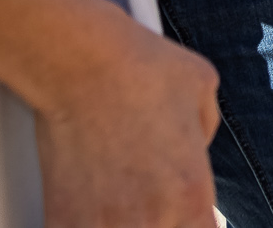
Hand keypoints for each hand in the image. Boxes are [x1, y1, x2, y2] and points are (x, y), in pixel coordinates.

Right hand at [33, 18, 220, 227]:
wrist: (78, 62)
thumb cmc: (137, 67)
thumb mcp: (202, 86)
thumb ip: (206, 130)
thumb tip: (197, 146)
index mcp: (193, 193)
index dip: (192, 222)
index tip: (181, 212)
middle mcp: (154, 218)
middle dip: (156, 219)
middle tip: (142, 194)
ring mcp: (108, 224)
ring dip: (121, 221)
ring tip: (115, 195)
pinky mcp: (66, 221)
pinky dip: (85, 221)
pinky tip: (85, 204)